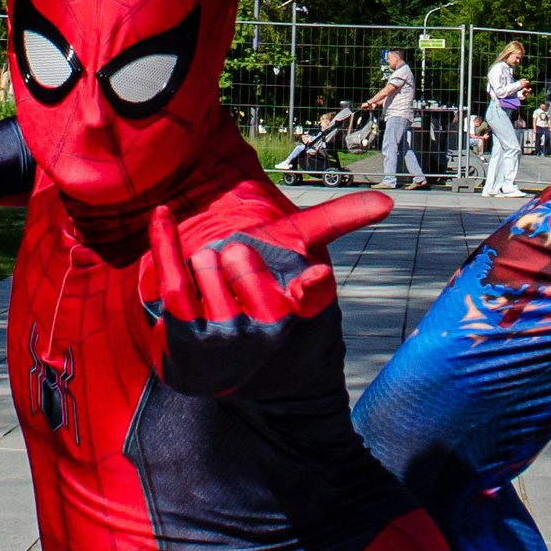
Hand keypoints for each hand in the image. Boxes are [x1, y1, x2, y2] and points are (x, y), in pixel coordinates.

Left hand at [138, 189, 390, 392]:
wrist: (220, 350)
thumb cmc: (265, 284)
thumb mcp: (301, 249)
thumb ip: (338, 221)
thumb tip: (389, 200)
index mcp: (301, 309)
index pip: (313, 297)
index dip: (311, 287)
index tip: (311, 278)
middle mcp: (267, 332)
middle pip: (240, 258)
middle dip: (231, 251)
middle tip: (235, 268)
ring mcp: (225, 341)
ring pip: (205, 266)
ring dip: (202, 258)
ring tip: (211, 278)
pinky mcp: (186, 342)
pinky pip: (172, 281)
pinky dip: (163, 241)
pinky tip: (162, 213)